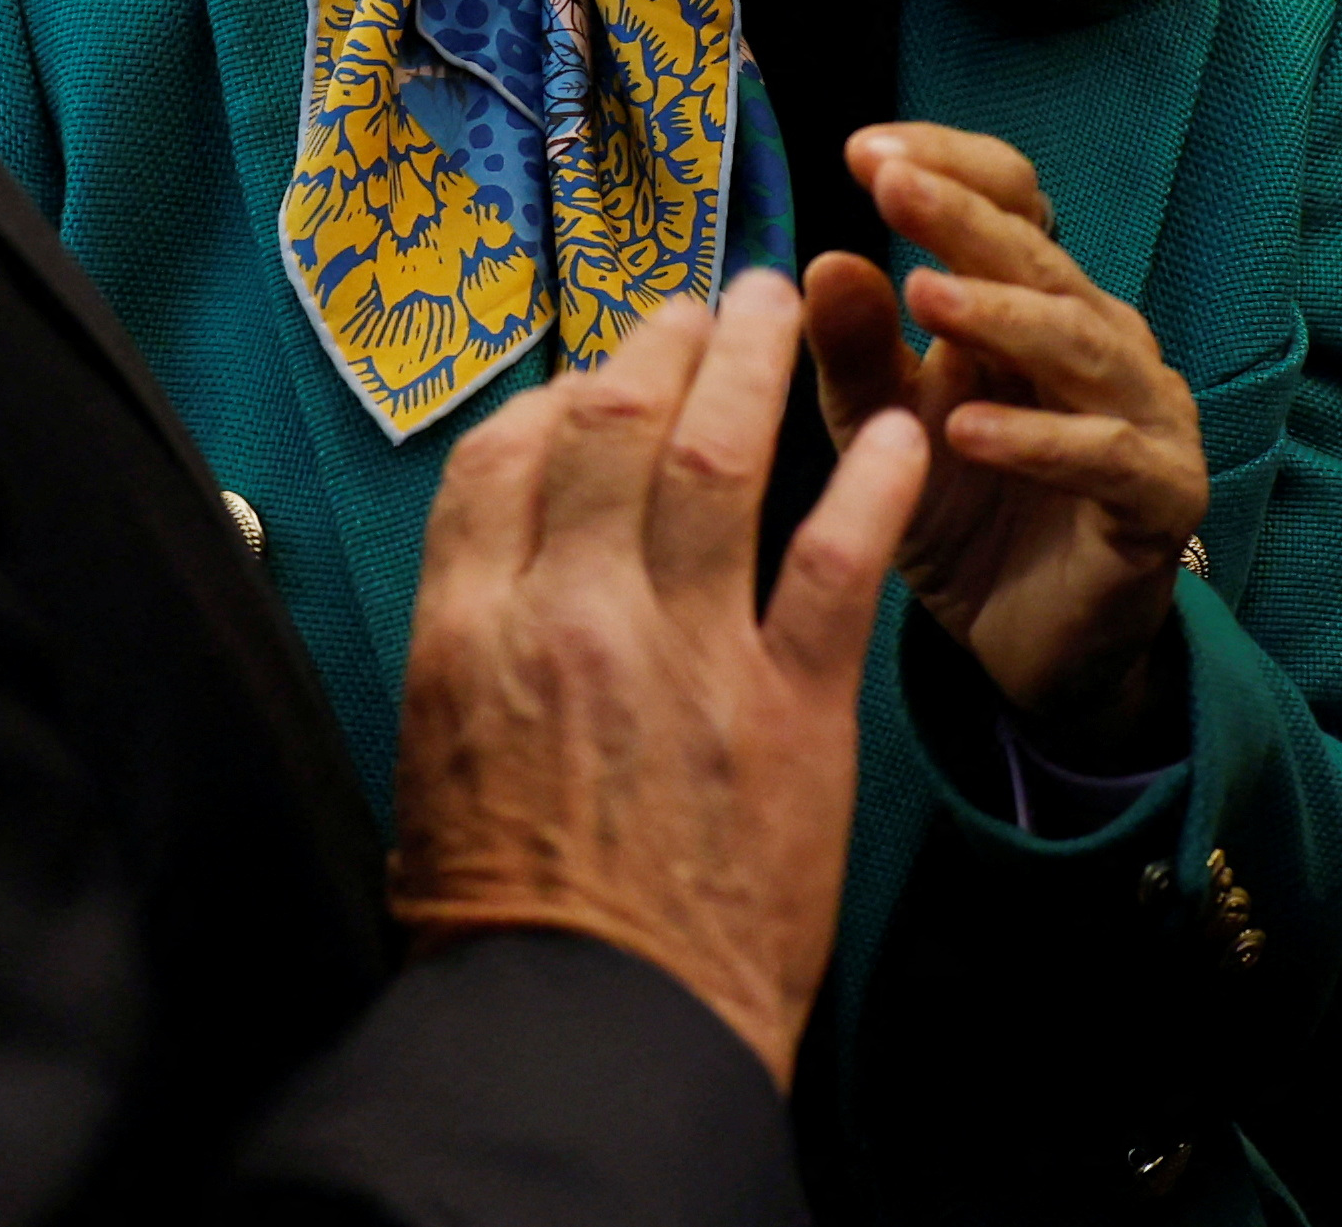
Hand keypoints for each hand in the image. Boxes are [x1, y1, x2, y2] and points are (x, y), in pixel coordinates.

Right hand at [388, 272, 926, 1089]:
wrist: (587, 1035)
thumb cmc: (505, 919)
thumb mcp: (439, 757)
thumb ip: (478, 642)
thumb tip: (514, 559)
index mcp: (470, 631)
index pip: (503, 453)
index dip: (556, 392)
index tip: (599, 375)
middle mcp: (570, 616)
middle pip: (611, 426)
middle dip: (660, 345)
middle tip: (703, 306)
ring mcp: (683, 654)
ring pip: (719, 459)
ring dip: (756, 363)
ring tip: (784, 307)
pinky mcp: (788, 709)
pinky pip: (836, 560)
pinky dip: (873, 480)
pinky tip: (901, 433)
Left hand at [804, 124, 1210, 762]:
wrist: (1031, 649)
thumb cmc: (965, 516)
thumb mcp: (882, 429)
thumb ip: (856, 349)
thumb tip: (822, 256)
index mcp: (1036, 303)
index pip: (1012, 201)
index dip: (949, 167)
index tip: (863, 150)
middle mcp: (1102, 339)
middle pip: (1040, 256)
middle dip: (963, 216)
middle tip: (891, 185)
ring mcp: (1145, 413)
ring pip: (1082, 343)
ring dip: (1004, 315)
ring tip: (926, 298)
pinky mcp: (1162, 495)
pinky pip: (1105, 455)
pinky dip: (1036, 440)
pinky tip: (965, 432)